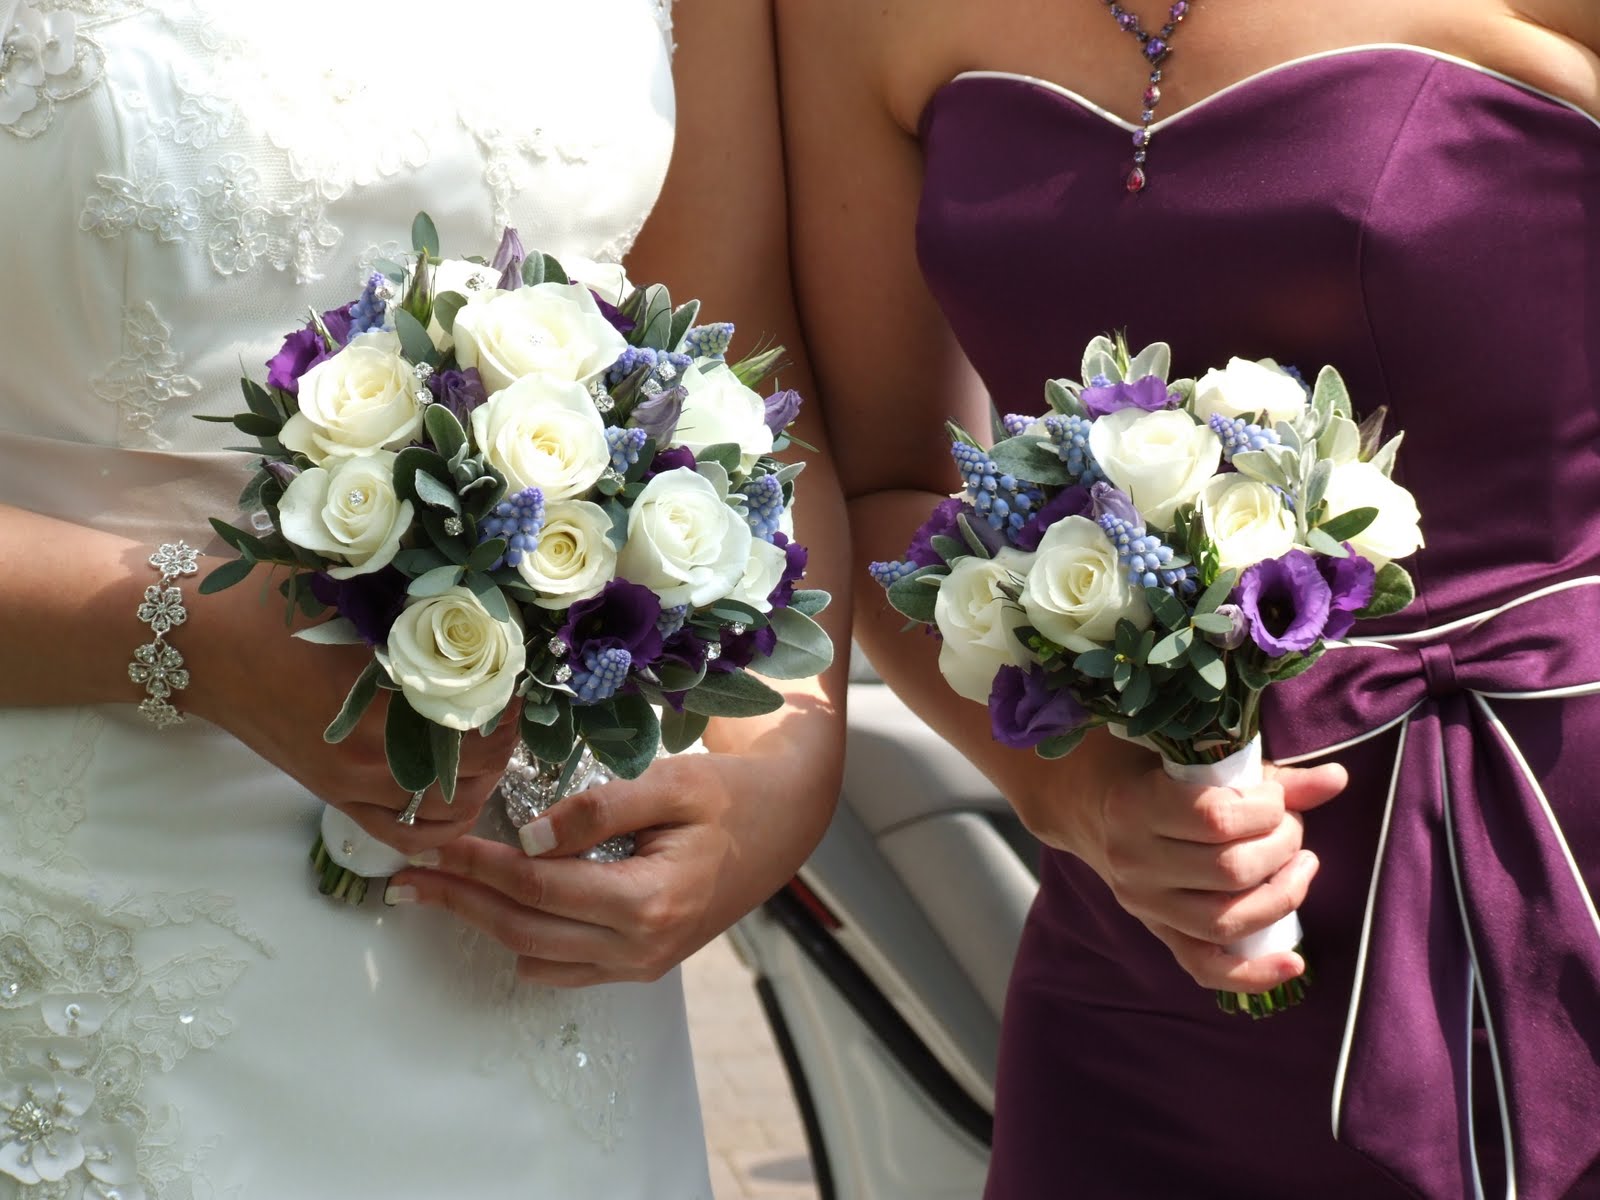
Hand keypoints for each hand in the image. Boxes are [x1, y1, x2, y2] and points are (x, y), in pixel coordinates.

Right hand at [183, 558, 521, 852]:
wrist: (198, 643)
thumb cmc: (271, 601)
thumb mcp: (351, 584)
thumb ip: (415, 599)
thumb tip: (489, 600)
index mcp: (379, 695)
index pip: (477, 715)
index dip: (510, 697)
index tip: (518, 670)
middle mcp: (370, 752)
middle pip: (474, 768)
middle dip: (505, 740)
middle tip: (511, 706)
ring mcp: (350, 783)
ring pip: (447, 812)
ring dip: (483, 783)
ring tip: (490, 746)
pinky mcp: (333, 797)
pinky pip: (404, 836)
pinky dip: (442, 828)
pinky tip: (460, 797)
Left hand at [388, 745, 838, 985]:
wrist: (786, 825)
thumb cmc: (731, 796)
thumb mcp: (672, 783)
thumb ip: (598, 809)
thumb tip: (528, 836)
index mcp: (648, 901)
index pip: (538, 887)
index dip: (477, 866)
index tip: (430, 844)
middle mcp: (642, 946)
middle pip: (524, 930)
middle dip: (460, 901)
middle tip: (406, 877)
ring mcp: (642, 963)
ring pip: (537, 956)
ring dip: (484, 922)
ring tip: (438, 891)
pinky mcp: (643, 963)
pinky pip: (566, 967)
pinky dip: (524, 941)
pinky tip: (500, 910)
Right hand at [1015, 743, 1346, 993]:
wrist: (1085, 802)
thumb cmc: (1144, 766)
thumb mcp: (1190, 755)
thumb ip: (1262, 773)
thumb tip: (1336, 779)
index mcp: (1134, 806)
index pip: (1216, 819)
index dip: (1265, 808)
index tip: (1275, 796)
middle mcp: (1133, 861)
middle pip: (1230, 870)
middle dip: (1282, 846)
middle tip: (1291, 826)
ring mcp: (1143, 903)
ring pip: (1226, 920)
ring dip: (1282, 895)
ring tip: (1300, 866)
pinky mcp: (1156, 931)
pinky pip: (1205, 967)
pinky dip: (1253, 975)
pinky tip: (1296, 963)